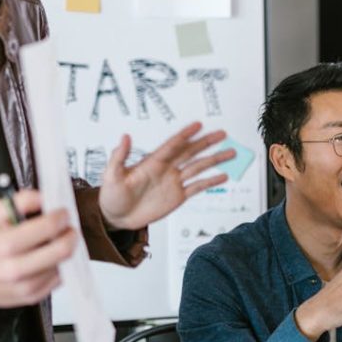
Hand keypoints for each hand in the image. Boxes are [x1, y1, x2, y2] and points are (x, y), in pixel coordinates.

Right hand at [0, 190, 77, 306]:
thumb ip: (20, 201)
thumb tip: (44, 197)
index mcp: (6, 244)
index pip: (49, 227)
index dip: (61, 216)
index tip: (62, 213)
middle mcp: (16, 268)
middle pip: (63, 250)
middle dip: (70, 234)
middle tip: (68, 228)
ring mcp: (25, 286)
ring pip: (64, 265)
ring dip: (65, 251)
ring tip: (56, 242)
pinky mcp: (31, 297)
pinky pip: (59, 280)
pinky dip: (59, 266)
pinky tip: (48, 258)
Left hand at [98, 122, 234, 229]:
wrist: (116, 217)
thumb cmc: (111, 195)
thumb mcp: (111, 175)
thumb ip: (119, 157)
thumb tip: (124, 137)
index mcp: (152, 162)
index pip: (172, 145)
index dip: (185, 135)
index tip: (198, 125)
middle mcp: (166, 169)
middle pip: (190, 152)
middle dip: (206, 143)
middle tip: (222, 133)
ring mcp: (174, 182)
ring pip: (198, 168)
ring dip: (214, 160)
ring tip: (231, 153)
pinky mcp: (177, 196)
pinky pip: (197, 187)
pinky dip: (210, 181)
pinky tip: (223, 176)